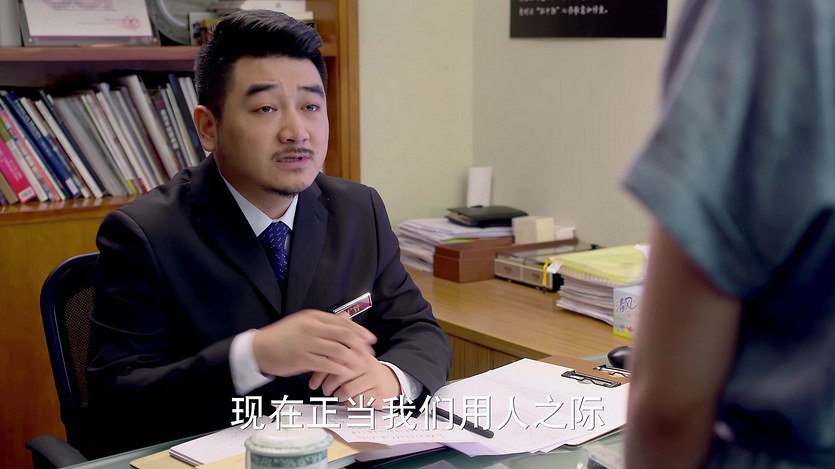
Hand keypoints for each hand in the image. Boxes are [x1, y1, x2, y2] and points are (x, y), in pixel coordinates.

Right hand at [252, 309, 375, 377]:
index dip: (359, 331)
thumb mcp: (304, 323)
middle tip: (370, 352)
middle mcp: (312, 328)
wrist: (260, 349)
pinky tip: (346, 372)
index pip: (342, 322)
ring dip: (352, 357)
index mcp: (313, 317)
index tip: (370, 338)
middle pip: (343, 335)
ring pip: (337, 349)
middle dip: (360, 344)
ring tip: (361, 364)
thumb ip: (326, 322)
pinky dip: (339, 368)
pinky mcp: (302, 359)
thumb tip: (347, 318)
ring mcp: (307, 343)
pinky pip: (326, 364)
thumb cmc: (283, 337)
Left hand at [308, 354, 400, 408]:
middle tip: (326, 391)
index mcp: (357, 353)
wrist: (390, 380)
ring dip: (339, 396)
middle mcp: (366, 364)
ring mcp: (374, 378)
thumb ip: (331, 365)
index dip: (320, 374)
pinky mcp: (380, 392)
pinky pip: (358, 401)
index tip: (313, 384)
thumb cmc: (364, 373)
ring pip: (347, 390)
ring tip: (338, 396)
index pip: (333, 361)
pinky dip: (350, 404)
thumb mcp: (350, 364)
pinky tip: (350, 402)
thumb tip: (313, 380)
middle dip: (328, 387)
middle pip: (339, 376)